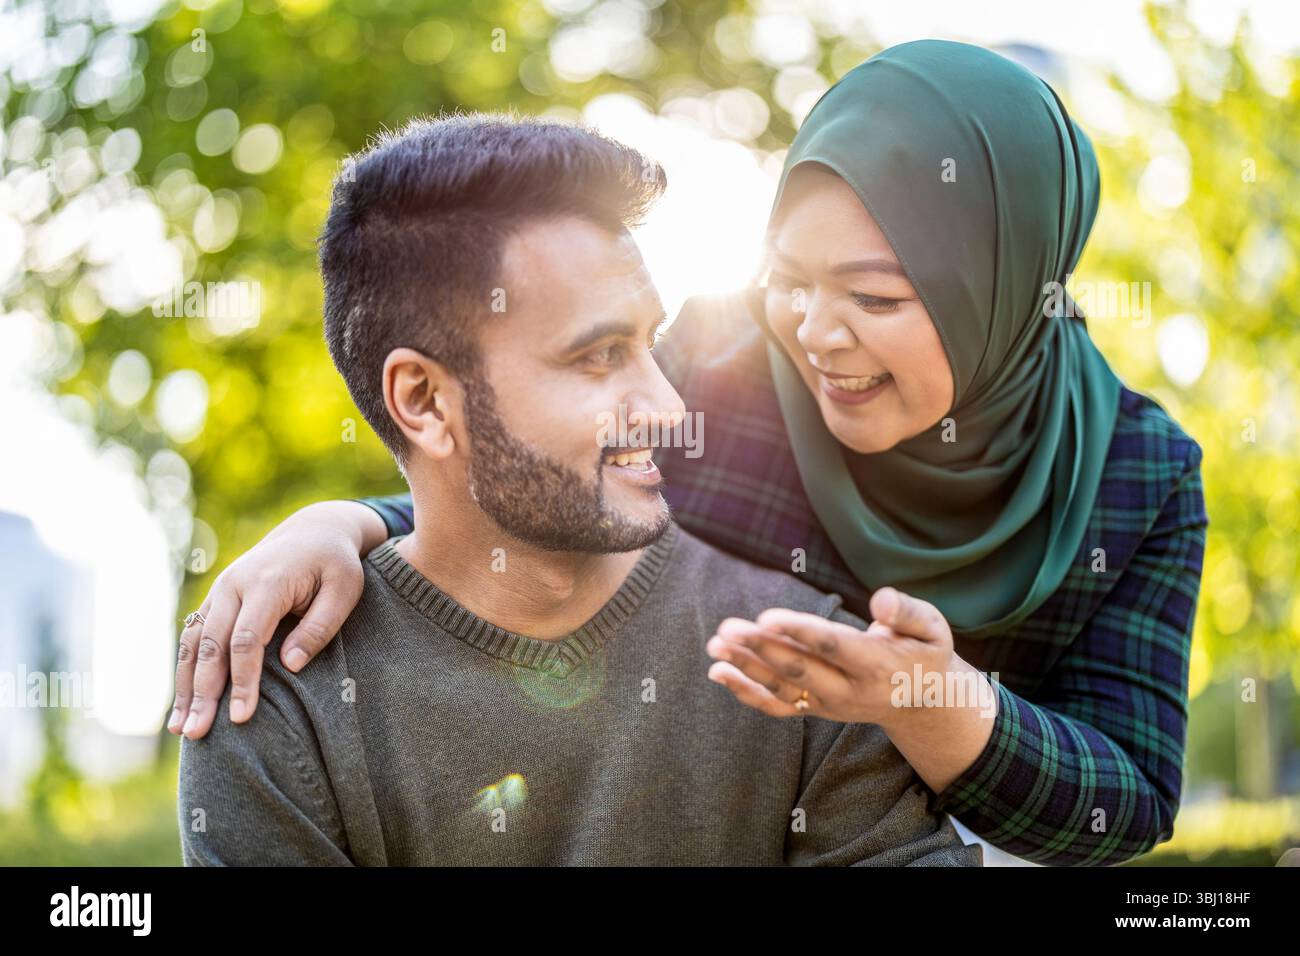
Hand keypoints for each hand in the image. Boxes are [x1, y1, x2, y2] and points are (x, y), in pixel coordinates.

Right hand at [168, 500, 385, 739]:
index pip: (247, 639)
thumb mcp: (345, 589)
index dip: (242, 680)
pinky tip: (182, 703)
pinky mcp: (216, 600)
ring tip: (182, 728)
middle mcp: (234, 585)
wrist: (313, 530)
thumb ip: (320, 626)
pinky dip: (186, 671)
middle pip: (212, 645)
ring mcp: (220, 591)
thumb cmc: (335, 563)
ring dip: (186, 687)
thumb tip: (291, 665)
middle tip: (197, 734)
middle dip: (203, 692)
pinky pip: (194, 638)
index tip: (242, 717)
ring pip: (194, 643)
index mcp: (267, 582)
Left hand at [705, 587, 957, 728]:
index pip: (832, 646)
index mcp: (877, 665)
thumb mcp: (933, 629)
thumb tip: (880, 598)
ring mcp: (829, 704)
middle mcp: (849, 691)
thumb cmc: (924, 654)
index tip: (766, 617)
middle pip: (799, 670)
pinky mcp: (816, 710)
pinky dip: (746, 693)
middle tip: (727, 629)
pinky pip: (777, 707)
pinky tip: (719, 673)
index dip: (799, 632)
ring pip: (782, 689)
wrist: (924, 703)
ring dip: (745, 667)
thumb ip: (908, 611)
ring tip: (715, 646)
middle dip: (760, 649)